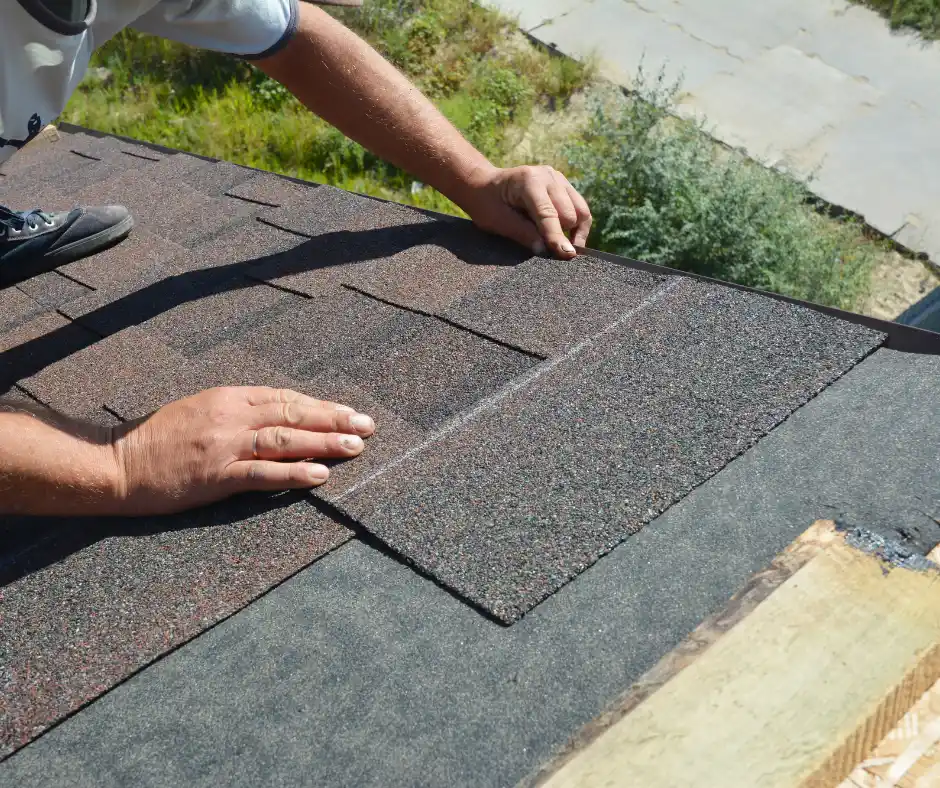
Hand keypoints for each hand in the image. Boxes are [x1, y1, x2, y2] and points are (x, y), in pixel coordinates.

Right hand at [109, 387, 374, 514]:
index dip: (320, 406)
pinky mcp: (216, 476)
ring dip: (324, 443)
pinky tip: (320, 476)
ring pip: (285, 440)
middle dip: (334, 420)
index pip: (285, 398)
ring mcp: (224, 446)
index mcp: (229, 397)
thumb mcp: (201, 409)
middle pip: (293, 414)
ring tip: (356, 447)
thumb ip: (239, 410)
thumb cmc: (158, 438)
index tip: (349, 411)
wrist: (116, 463)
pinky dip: (294, 474)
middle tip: (368, 425)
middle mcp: (231, 416)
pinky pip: (263, 474)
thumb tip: (279, 416)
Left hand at [459, 165, 592, 259]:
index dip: (557, 237)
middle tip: (550, 250)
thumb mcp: (497, 222)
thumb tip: (545, 250)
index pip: (549, 214)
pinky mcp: (563, 185)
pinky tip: (566, 237)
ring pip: (581, 211)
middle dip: (563, 234)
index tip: (566, 255)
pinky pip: (580, 208)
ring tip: (561, 246)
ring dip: (574, 231)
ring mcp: (558, 178)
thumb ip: (522, 233)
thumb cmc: (486, 204)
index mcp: (529, 182)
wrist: (483, 185)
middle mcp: (548, 176)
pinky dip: (576, 224)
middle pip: (570, 213)